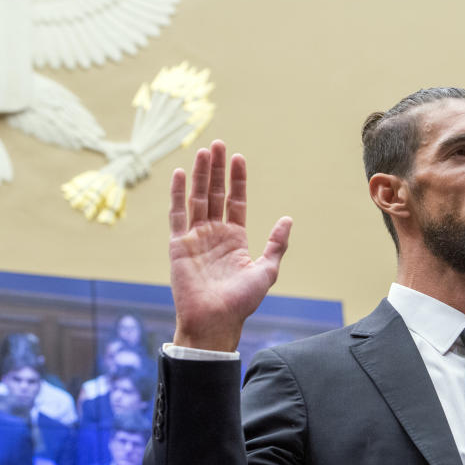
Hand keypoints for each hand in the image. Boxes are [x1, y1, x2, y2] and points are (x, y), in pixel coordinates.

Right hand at [168, 140, 291, 351]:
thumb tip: (288, 219)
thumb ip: (276, 244)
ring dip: (200, 174)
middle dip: (217, 169)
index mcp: (234, 238)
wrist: (215, 321)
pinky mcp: (178, 245)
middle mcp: (214, 234)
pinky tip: (179, 173)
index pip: (235, 201)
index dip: (237, 180)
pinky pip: (177, 214)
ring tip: (203, 151)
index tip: (238, 157)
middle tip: (218, 144)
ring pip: (197, 198)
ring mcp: (195, 237)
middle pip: (215, 194)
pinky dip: (177, 194)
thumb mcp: (266, 270)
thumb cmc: (241, 302)